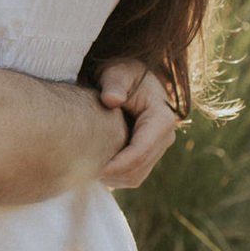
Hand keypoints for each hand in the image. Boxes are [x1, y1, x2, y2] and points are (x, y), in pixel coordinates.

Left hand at [96, 60, 178, 189]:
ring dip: (113, 177)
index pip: (141, 150)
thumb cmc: (121, 73)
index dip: (119, 164)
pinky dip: (115, 176)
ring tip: (87, 168)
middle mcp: (165, 136)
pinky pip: (133, 176)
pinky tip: (95, 166)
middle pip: (139, 167)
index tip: (96, 168)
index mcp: (161, 118)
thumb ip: (114, 84)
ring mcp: (159, 147)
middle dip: (113, 173)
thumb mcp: (116, 72)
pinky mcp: (150, 155)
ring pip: (136, 176)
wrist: (128, 79)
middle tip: (84, 170)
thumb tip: (111, 100)